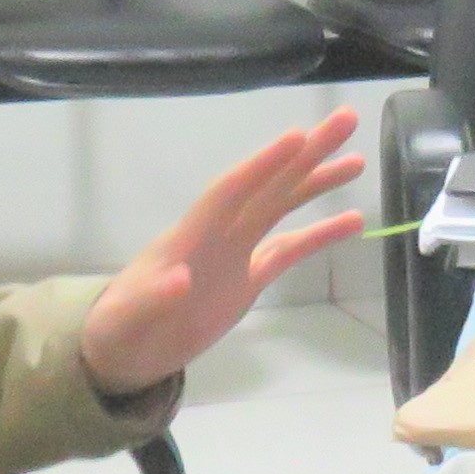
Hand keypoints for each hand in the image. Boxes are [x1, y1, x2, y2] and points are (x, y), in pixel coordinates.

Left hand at [80, 110, 365, 394]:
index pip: (230, 193)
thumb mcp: (125, 320)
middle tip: (345, 119)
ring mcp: (235, 255)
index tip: (297, 137)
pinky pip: (289, 250)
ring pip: (282, 208)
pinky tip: (353, 221)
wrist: (121, 354)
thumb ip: (150, 299)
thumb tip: (179, 278)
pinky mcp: (247, 280)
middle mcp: (217, 235)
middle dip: (305, 153)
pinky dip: (320, 234)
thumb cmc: (116, 333)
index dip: (262, 166)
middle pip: (267, 186)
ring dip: (316, 182)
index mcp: (189, 238)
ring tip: (358, 161)